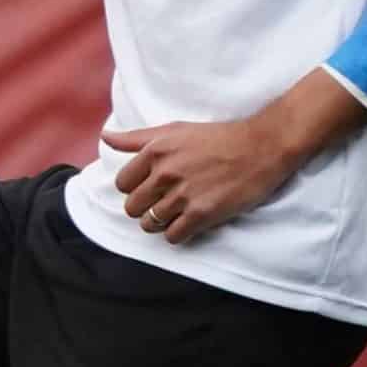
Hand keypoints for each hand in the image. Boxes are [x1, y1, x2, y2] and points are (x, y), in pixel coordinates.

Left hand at [104, 79, 354, 245]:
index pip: (122, 183)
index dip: (135, 188)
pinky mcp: (202, 214)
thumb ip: (137, 138)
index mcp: (155, 151)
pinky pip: (173, 237)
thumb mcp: (174, 130)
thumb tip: (105, 138)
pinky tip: (190, 223)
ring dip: (160, 223)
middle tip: (164, 203)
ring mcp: (183, 195)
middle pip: (132, 207)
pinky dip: (178, 234)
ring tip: (177, 213)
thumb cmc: (218, 137)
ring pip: (150, 224)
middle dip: (144, 208)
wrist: (261, 147)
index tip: (150, 188)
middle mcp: (165, 173)